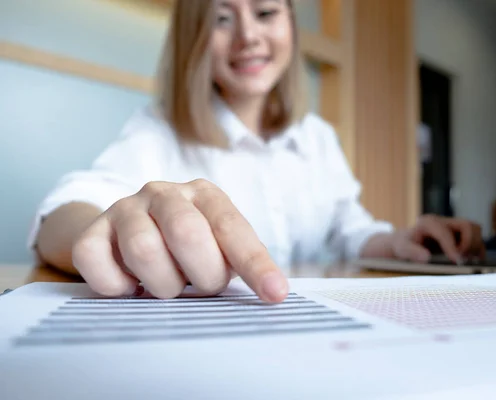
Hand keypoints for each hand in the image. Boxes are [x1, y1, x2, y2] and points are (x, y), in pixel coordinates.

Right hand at [71, 180, 288, 301]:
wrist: (129, 230)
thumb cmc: (188, 247)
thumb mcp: (219, 247)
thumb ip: (240, 262)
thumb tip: (274, 292)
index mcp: (205, 195)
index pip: (233, 228)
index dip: (255, 264)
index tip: (274, 294)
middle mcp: (164, 193)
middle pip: (186, 233)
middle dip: (202, 274)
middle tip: (202, 286)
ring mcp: (124, 209)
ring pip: (143, 250)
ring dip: (162, 284)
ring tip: (168, 285)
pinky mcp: (91, 231)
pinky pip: (97, 263)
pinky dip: (117, 286)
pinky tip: (131, 284)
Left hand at [389, 214, 484, 263]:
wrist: (405, 242)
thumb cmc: (403, 245)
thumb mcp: (401, 248)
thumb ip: (412, 252)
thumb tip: (426, 257)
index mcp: (428, 222)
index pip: (445, 232)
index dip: (452, 246)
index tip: (457, 261)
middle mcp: (444, 222)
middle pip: (468, 226)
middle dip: (468, 244)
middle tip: (460, 260)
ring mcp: (453, 227)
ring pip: (475, 230)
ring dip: (474, 246)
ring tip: (464, 260)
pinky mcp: (460, 235)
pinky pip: (476, 239)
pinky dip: (477, 249)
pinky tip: (471, 260)